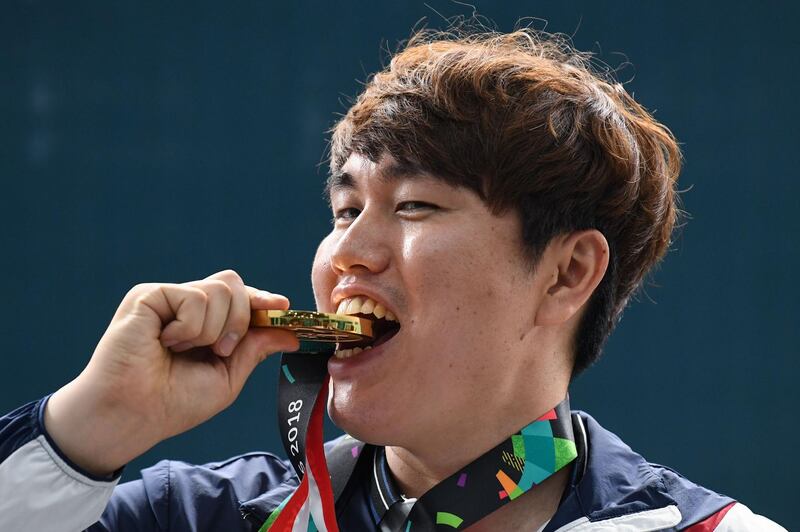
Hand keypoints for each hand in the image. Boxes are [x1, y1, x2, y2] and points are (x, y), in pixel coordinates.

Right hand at [44, 270, 299, 475]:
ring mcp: (168, 298)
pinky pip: (194, 296)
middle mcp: (187, 306)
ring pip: (220, 289)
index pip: (241, 298)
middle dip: (241, 318)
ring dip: (213, 329)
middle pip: (234, 285)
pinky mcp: (149, 295)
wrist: (133, 414)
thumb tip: (290, 334)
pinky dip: (190, 327)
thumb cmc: (172, 403)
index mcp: (205, 324)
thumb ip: (254, 350)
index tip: (283, 307)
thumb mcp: (226, 378)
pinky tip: (166, 342)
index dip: (262, 301)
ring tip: (183, 350)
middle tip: (221, 350)